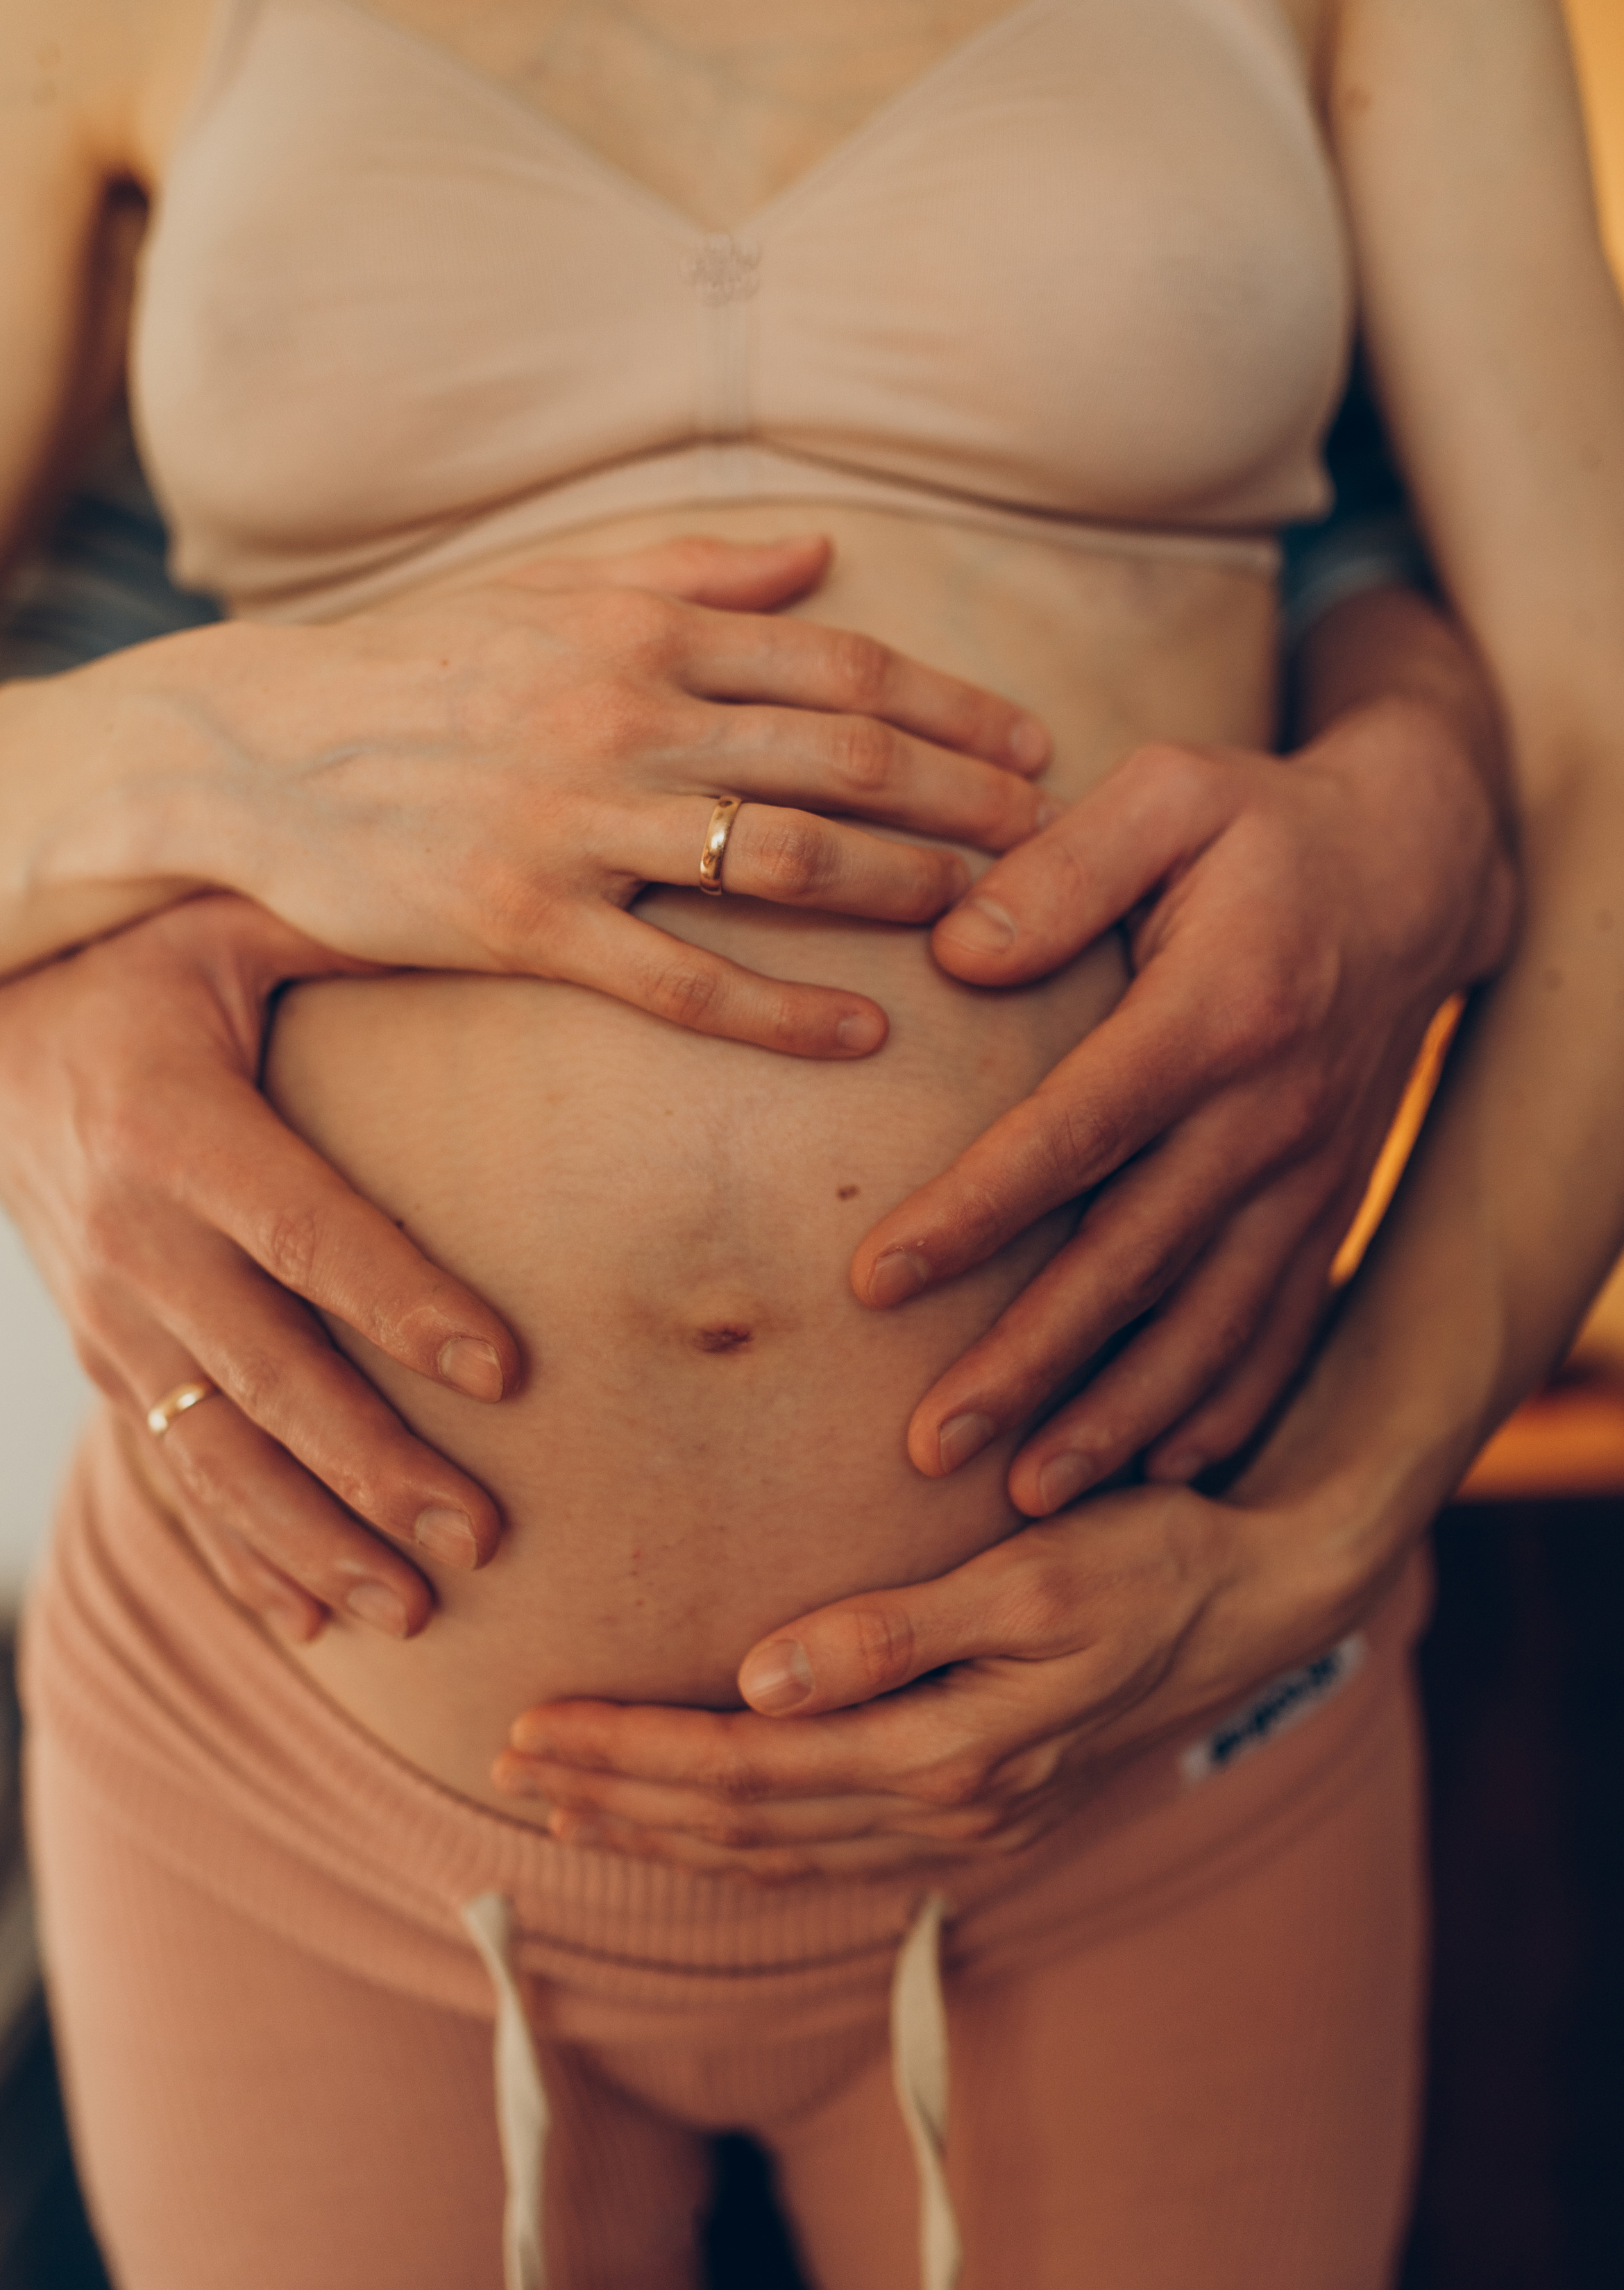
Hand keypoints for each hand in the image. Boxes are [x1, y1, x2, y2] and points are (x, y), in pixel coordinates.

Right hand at [0, 894, 513, 1643]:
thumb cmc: (152, 969)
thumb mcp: (235, 921)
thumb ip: (354, 935)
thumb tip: (510, 910)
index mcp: (172, 1125)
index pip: (304, 1230)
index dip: (402, 1301)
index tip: (503, 1369)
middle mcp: (128, 1238)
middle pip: (266, 1373)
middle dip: (374, 1468)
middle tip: (483, 1539)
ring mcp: (106, 1317)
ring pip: (214, 1452)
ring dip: (312, 1541)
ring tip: (412, 1613)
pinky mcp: (103, 1364)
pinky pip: (170, 1473)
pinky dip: (237, 1553)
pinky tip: (308, 1624)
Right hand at [98, 533, 1051, 1057]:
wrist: (258, 748)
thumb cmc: (420, 665)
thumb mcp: (551, 586)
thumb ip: (694, 565)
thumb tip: (824, 555)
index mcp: (641, 627)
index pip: (840, 667)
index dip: (953, 709)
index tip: (1031, 748)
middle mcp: (624, 715)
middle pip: (841, 758)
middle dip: (962, 799)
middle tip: (1046, 838)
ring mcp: (577, 823)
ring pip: (784, 860)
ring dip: (902, 888)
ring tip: (987, 916)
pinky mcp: (527, 923)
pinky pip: (683, 976)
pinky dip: (784, 1008)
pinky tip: (864, 1032)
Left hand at [493, 1480, 1372, 1880]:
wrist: (1264, 1598)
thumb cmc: (1150, 1558)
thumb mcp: (1034, 1576)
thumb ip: (894, 1632)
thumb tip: (758, 1680)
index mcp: (950, 1755)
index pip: (745, 1768)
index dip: (631, 1753)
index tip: (530, 1726)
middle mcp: (949, 1811)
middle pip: (744, 1823)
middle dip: (620, 1796)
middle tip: (508, 1765)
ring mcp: (965, 1822)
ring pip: (777, 1848)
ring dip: (664, 1828)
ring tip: (566, 1802)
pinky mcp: (976, 1808)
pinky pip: (825, 1847)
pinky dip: (739, 1841)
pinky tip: (690, 1826)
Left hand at [848, 672, 1513, 1513]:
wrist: (1417, 869)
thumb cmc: (1261, 825)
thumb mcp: (1170, 792)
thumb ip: (1061, 867)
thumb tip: (953, 956)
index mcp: (1216, 1013)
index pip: (1074, 1133)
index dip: (974, 1213)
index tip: (872, 1280)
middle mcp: (1270, 1116)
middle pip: (1131, 1263)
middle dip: (1028, 1364)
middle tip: (927, 1447)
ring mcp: (1308, 1176)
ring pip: (1207, 1324)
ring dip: (1117, 1416)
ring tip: (1026, 1496)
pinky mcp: (1326, 1207)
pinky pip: (1278, 1328)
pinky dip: (1223, 1408)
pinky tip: (1156, 1471)